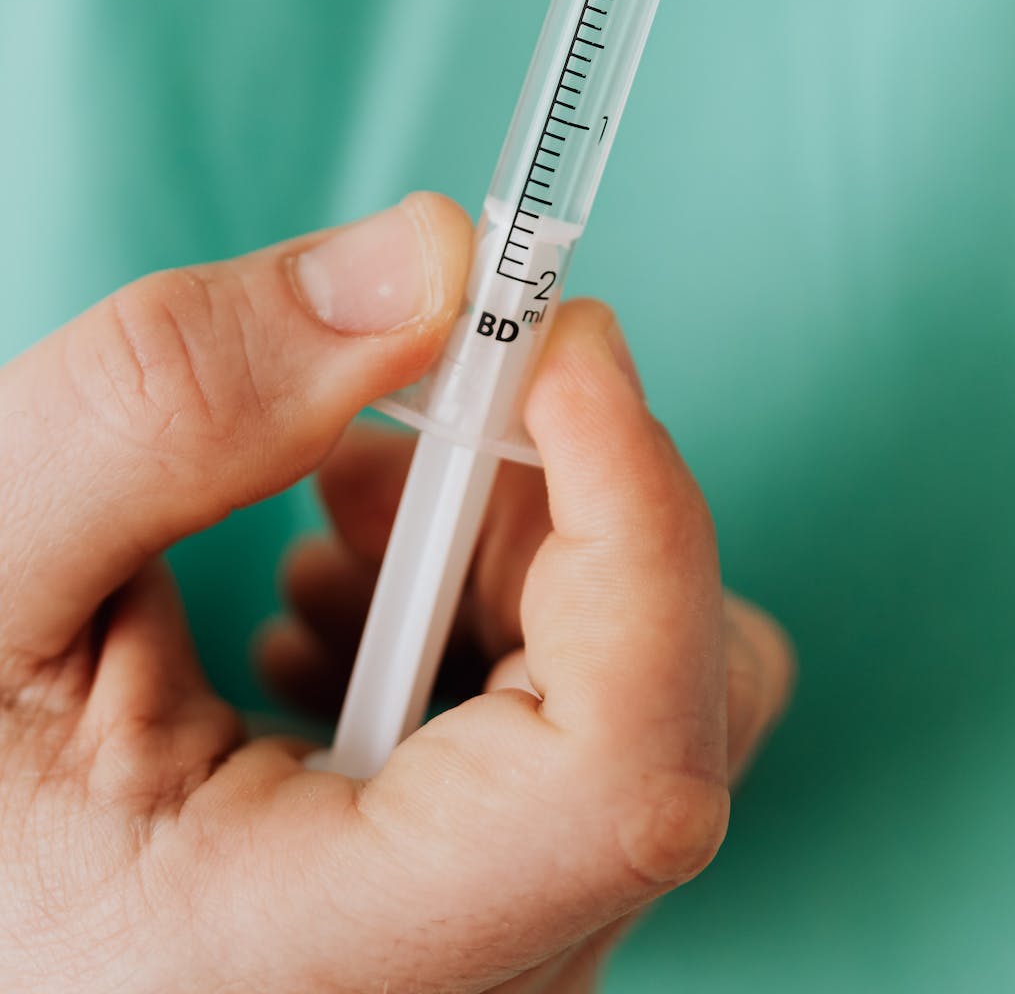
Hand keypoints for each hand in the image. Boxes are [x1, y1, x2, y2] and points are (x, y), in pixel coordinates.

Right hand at [0, 196, 792, 993]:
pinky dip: (500, 626)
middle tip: (385, 438)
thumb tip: (429, 260)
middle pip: (670, 714)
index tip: (565, 340)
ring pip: (655, 714)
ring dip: (513, 559)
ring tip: (325, 534)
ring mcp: (493, 983)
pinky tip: (338, 623)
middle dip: (547, 513)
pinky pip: (600, 751)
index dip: (635, 524)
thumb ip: (177, 405)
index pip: (627, 773)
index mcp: (316, 971)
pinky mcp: (495, 938)